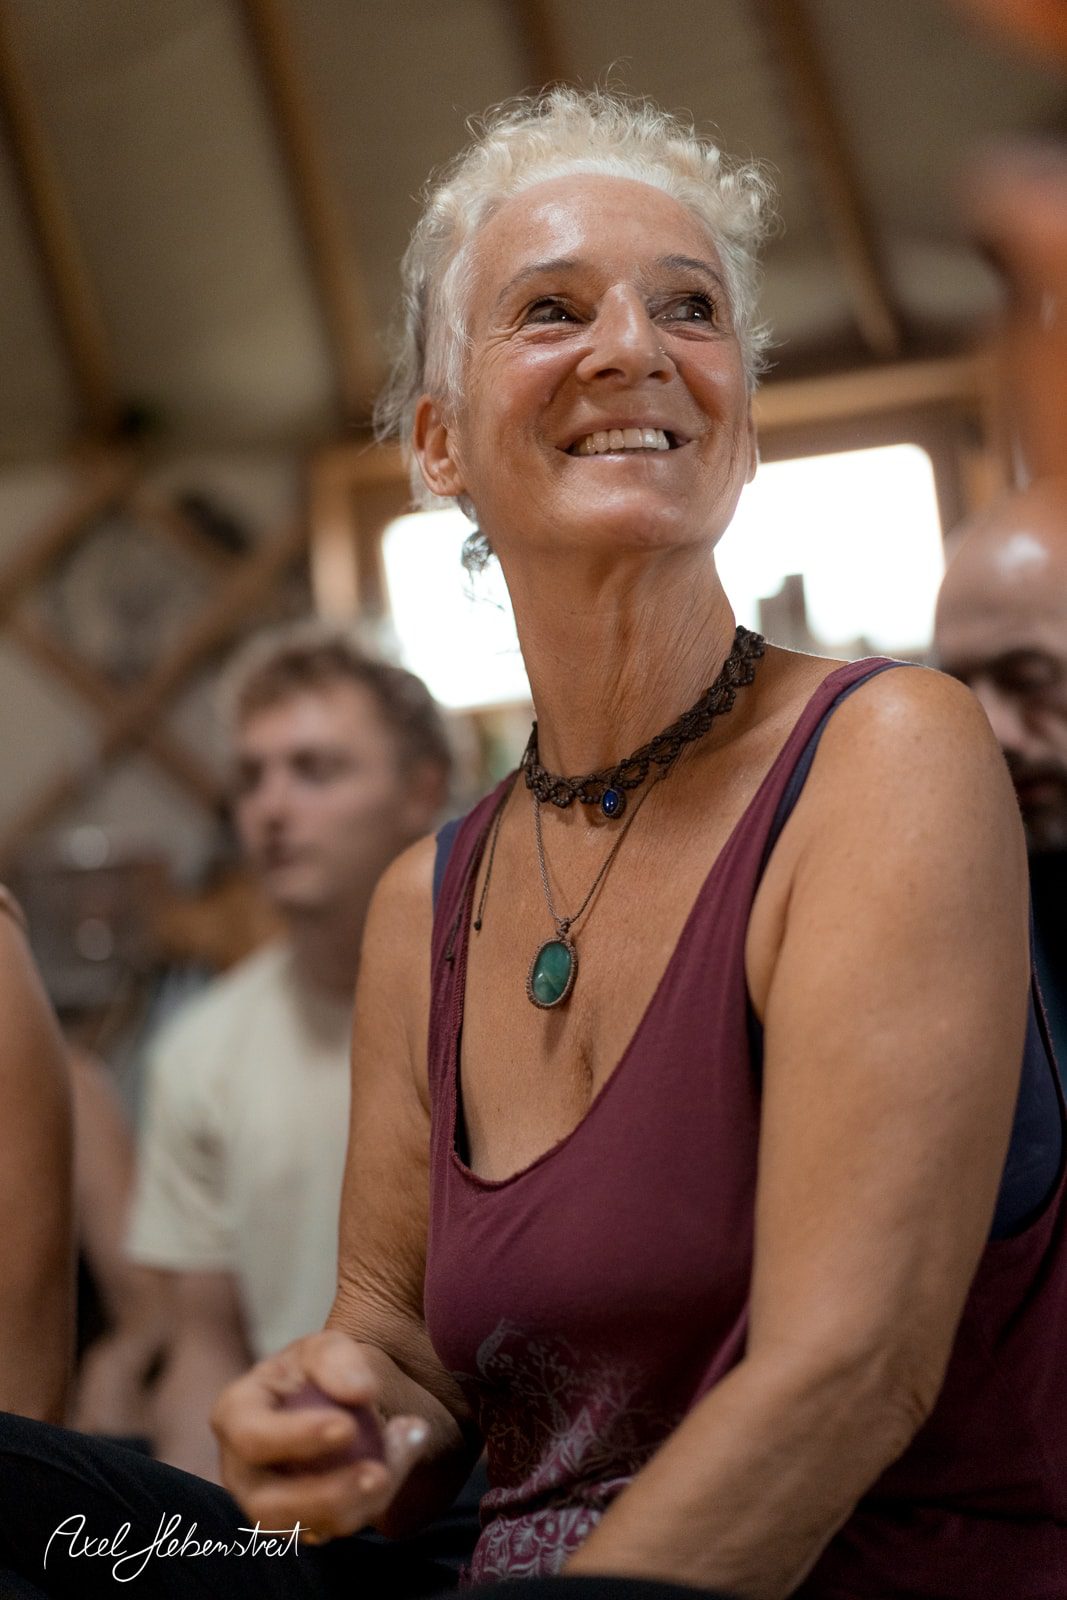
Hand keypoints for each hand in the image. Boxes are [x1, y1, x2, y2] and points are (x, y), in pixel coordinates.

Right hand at [211, 1329, 430, 1542]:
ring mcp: (269, 1504)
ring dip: (361, 1503)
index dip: (295, 1438)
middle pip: (270, 1506)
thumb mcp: (325, 1347)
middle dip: (328, 1495)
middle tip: (379, 1473)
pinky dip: (375, 1499)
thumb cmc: (318, 1370)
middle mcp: (242, 1470)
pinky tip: (402, 1459)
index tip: (348, 1426)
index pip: (252, 1437)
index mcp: (236, 1414)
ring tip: (401, 1458)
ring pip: (308, 1528)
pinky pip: (337, 1527)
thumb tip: (359, 1393)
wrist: (335, 1400)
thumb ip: (337, 1359)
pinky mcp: (303, 1524)